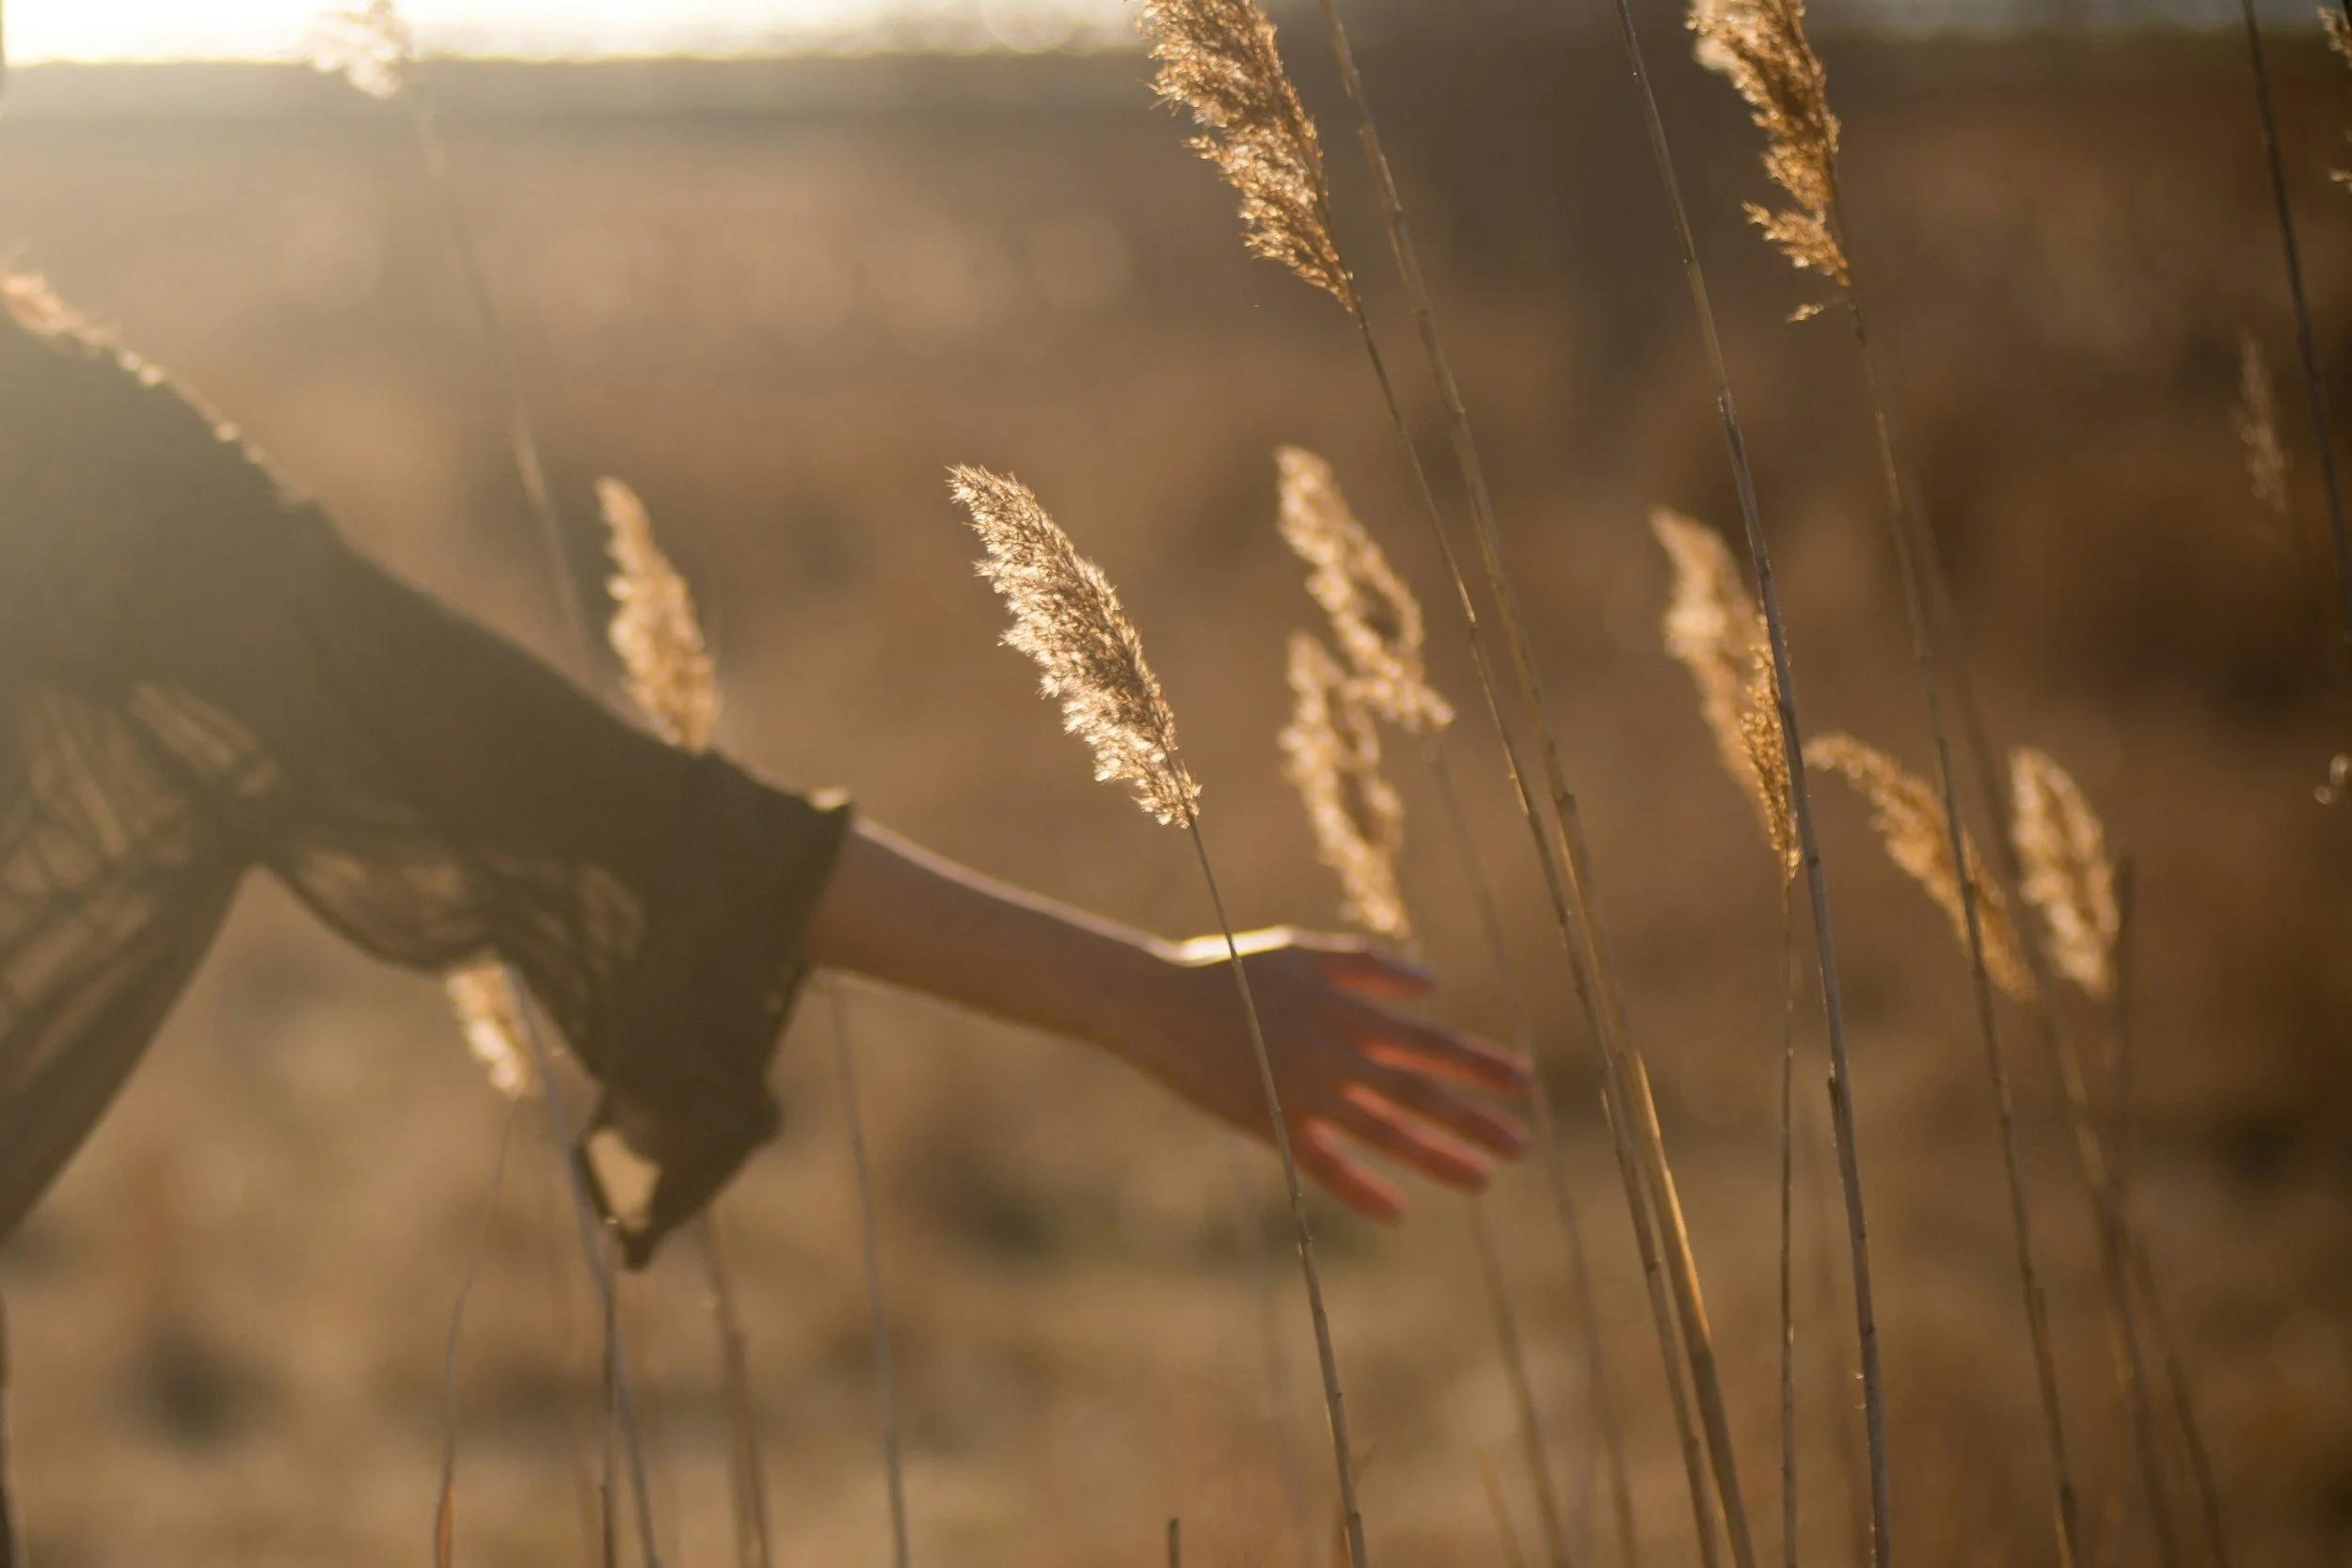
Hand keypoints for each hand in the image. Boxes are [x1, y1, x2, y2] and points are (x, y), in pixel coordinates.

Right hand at [1130, 927, 1533, 1222]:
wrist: (1153, 1001)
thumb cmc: (1230, 969)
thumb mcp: (1301, 951)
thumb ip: (1367, 966)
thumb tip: (1432, 986)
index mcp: (1343, 1008)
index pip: (1426, 1041)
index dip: (1477, 1063)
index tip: (1524, 1082)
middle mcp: (1331, 1053)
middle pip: (1416, 1092)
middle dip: (1474, 1118)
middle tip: (1524, 1143)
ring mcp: (1300, 1092)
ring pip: (1381, 1132)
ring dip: (1436, 1156)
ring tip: (1484, 1179)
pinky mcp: (1267, 1124)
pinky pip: (1321, 1164)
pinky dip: (1359, 1188)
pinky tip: (1398, 1212)